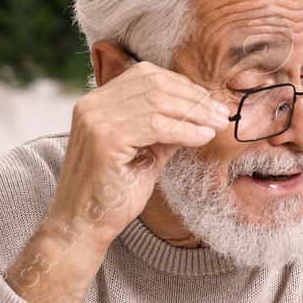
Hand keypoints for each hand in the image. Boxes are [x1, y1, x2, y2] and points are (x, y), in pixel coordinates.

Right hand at [8, 61, 229, 302]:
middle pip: (153, 83)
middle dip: (193, 97)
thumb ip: (166, 131)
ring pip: (157, 102)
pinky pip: (155, 126)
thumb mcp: (146, 154)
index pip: (144, 75)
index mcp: (96, 103)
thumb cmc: (113, 195)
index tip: (208, 101)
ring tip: (217, 124)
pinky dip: (185, 130)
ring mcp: (95, 120)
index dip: (181, 84)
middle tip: (221, 112)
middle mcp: (91, 104)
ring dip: (194, 112)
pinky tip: (203, 138)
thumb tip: (200, 114)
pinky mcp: (104, 139)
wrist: (82, 226)